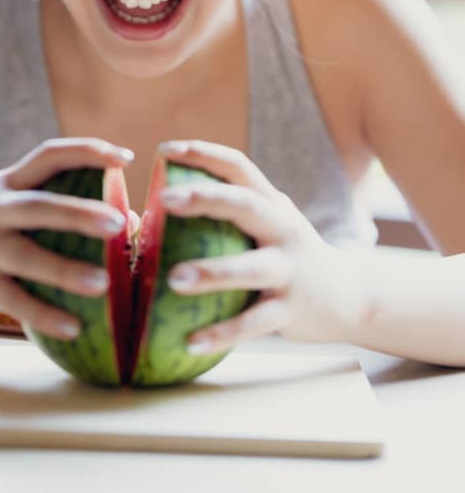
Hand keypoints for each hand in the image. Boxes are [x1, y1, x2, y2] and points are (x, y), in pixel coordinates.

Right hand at [0, 138, 132, 340]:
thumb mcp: (14, 211)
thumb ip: (61, 210)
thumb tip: (130, 221)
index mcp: (9, 182)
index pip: (49, 154)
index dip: (87, 151)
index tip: (125, 158)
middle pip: (40, 206)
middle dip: (79, 213)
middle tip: (118, 223)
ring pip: (28, 258)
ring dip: (67, 271)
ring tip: (104, 283)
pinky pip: (16, 302)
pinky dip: (45, 315)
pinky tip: (74, 328)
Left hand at [158, 140, 362, 353]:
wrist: (350, 297)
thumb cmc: (287, 256)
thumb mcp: (266, 226)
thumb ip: (222, 217)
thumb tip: (143, 219)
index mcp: (272, 204)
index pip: (238, 167)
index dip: (203, 154)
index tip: (164, 150)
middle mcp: (284, 229)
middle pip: (245, 205)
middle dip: (205, 198)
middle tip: (164, 199)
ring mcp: (290, 269)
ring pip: (250, 268)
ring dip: (211, 272)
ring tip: (173, 278)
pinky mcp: (292, 309)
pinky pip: (254, 323)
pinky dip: (223, 333)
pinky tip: (190, 342)